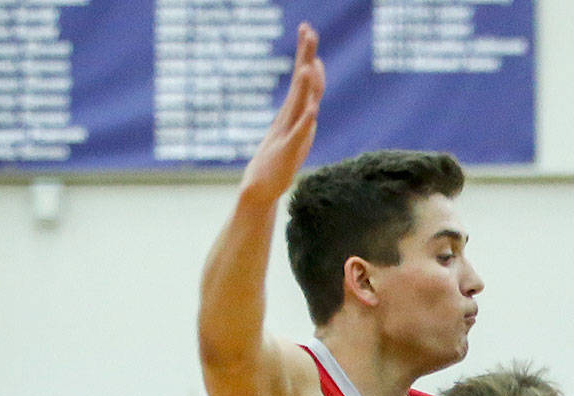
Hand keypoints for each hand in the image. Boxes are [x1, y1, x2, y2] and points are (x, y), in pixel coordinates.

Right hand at [240, 23, 324, 203]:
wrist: (260, 189)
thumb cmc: (277, 161)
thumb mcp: (296, 133)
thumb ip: (305, 114)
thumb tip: (314, 96)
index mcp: (292, 112)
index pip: (303, 79)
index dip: (307, 56)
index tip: (309, 30)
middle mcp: (289, 118)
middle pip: (301, 83)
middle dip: (305, 56)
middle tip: (308, 29)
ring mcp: (287, 134)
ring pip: (298, 105)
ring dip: (305, 86)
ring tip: (309, 64)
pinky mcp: (287, 153)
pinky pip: (298, 135)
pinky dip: (305, 122)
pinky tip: (312, 110)